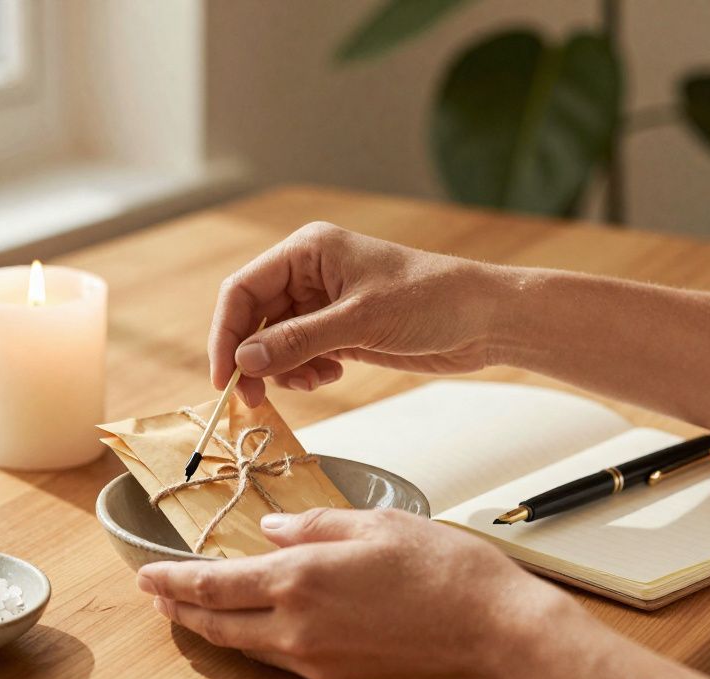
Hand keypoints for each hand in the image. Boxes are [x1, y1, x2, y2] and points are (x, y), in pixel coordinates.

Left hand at [136, 508, 573, 678]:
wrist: (501, 639)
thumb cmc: (449, 575)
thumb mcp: (377, 524)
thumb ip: (313, 525)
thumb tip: (272, 530)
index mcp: (301, 580)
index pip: (214, 583)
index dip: (173, 579)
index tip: (147, 574)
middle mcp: (298, 629)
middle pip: (219, 623)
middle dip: (181, 607)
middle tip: (157, 596)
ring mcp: (318, 663)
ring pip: (247, 646)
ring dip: (215, 628)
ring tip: (196, 612)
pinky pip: (283, 662)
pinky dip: (257, 643)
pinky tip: (260, 628)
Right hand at [210, 222, 511, 405]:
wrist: (486, 319)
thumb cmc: (432, 300)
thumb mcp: (360, 321)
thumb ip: (298, 340)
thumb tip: (244, 361)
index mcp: (307, 251)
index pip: (242, 290)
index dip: (226, 333)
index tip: (224, 376)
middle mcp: (309, 274)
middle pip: (254, 319)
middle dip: (253, 358)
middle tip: (254, 397)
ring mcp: (323, 303)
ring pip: (274, 342)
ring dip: (283, 369)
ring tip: (314, 381)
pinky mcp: (340, 330)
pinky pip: (300, 355)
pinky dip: (305, 372)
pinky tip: (332, 375)